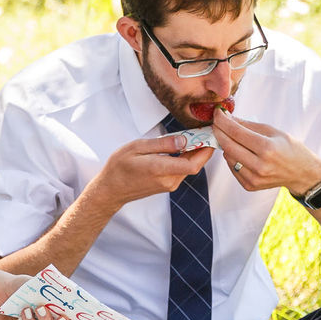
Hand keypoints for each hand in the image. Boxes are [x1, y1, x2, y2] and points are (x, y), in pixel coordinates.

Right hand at [80, 134, 212, 208]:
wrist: (111, 189)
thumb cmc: (119, 167)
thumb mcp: (137, 147)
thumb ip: (162, 144)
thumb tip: (183, 140)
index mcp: (161, 170)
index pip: (193, 164)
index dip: (206, 149)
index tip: (210, 134)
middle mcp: (169, 181)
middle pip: (195, 165)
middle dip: (203, 148)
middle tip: (204, 130)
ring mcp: (169, 185)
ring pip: (189, 167)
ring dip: (195, 153)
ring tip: (196, 135)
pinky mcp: (168, 185)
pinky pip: (182, 170)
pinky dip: (187, 158)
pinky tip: (184, 146)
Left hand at [211, 110, 320, 195]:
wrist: (301, 173)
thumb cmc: (288, 148)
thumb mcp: (272, 131)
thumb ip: (248, 125)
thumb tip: (226, 117)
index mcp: (267, 148)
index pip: (236, 132)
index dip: (223, 121)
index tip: (217, 112)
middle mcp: (260, 165)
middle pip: (228, 145)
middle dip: (219, 131)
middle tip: (217, 122)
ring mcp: (254, 178)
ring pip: (228, 157)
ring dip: (226, 145)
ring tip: (232, 137)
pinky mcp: (250, 185)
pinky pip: (232, 167)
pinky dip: (232, 157)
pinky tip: (241, 152)